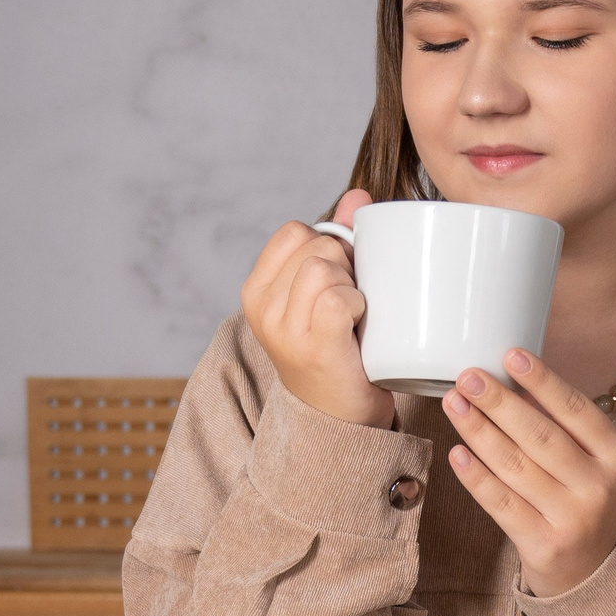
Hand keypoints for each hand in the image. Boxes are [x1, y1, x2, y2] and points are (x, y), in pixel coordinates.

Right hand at [241, 189, 392, 428]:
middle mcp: (261, 307)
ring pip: (328, 267)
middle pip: (317, 245)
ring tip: (353, 319)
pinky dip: (359, 308)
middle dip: (345, 266)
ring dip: (354, 287)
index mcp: (257, 289)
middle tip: (349, 305)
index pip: (296, 231)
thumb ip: (338, 240)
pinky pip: (340, 298)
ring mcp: (283, 328)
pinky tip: (357, 331)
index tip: (337, 280)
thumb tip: (359, 195)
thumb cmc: (336, 349)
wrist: (338, 419)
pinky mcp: (312, 346)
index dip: (327, 246)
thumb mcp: (326, 291)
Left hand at [444, 349, 615, 596]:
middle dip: (500, 402)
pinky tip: (456, 453)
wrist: (594, 573)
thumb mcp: (594, 464)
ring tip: (454, 404)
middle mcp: (598, 487)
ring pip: (516, 467)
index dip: (543, 381)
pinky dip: (476, 477)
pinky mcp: (543, 544)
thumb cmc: (585, 503)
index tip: (510, 354)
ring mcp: (571, 518)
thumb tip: (512, 377)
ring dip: (479, 431)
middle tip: (468, 376)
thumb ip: (563, 426)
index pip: (577, 410)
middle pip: (541, 436)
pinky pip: (502, 504)